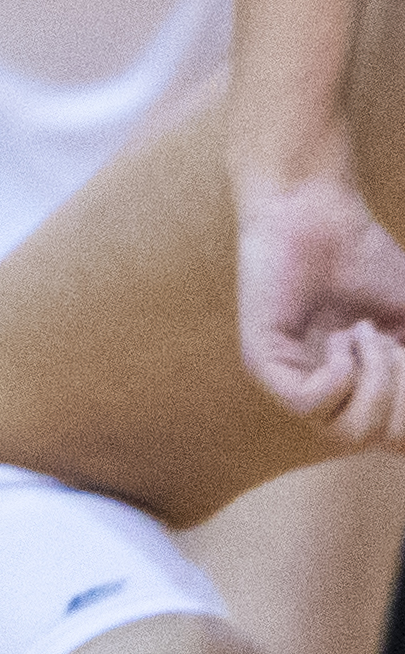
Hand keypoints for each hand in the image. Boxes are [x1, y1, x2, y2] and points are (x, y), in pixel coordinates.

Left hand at [240, 167, 404, 443]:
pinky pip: (307, 405)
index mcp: (363, 392)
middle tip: (393, 343)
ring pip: (351, 433)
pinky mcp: (263, 364)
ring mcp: (294, 381)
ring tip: (364, 335)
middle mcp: (329, 395)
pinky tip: (340, 341)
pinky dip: (340, 378)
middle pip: (386, 442)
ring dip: (377, 384)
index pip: (403, 441)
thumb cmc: (367, 260)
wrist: (316, 212)